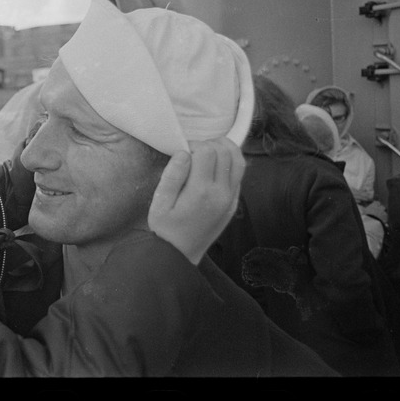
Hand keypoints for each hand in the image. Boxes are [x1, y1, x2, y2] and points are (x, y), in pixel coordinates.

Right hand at [147, 138, 244, 264]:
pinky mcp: (233, 205)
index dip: (194, 144)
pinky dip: (230, 164)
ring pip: (239, 161)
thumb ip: (172, 175)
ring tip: (209, 151)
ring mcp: (231, 200)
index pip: (207, 152)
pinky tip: (215, 166)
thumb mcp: (160, 202)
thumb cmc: (165, 229)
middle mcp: (221, 194)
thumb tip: (184, 152)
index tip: (183, 151)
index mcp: (201, 191)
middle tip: (194, 151)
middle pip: (225, 152)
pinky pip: (239, 176)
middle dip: (210, 144)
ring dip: (226, 149)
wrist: (179, 256)